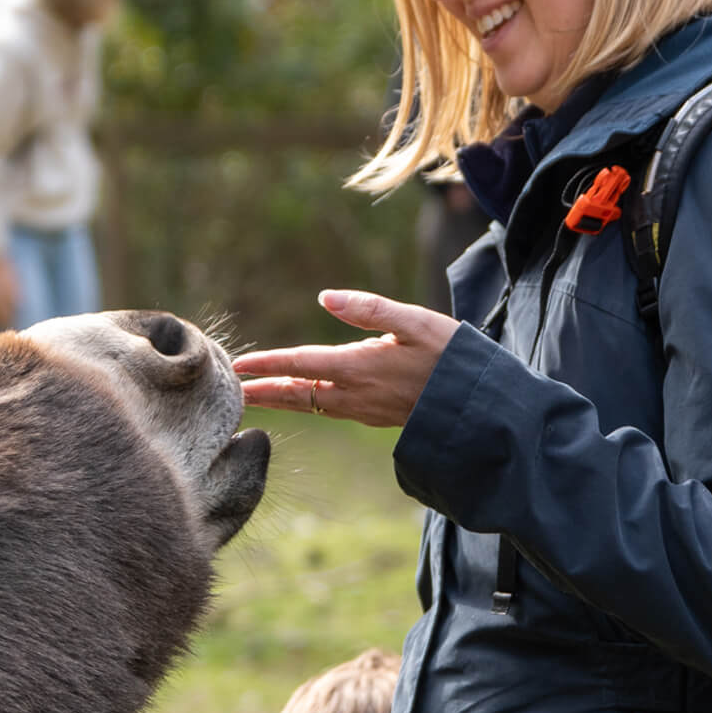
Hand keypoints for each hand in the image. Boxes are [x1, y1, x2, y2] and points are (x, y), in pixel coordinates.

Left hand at [235, 289, 457, 427]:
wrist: (481, 405)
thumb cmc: (452, 355)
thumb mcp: (415, 322)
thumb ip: (369, 309)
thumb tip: (326, 297)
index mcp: (360, 367)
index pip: (301, 364)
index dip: (268, 365)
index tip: (240, 366)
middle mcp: (355, 394)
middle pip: (297, 395)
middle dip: (263, 393)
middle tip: (230, 394)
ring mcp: (364, 410)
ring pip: (312, 405)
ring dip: (281, 401)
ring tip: (253, 398)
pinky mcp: (374, 416)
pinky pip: (329, 410)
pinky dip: (306, 405)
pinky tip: (299, 400)